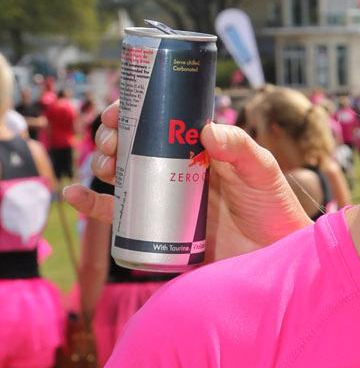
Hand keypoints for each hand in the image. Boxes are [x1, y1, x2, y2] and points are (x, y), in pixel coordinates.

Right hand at [62, 101, 311, 259]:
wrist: (277, 257)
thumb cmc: (274, 208)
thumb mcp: (262, 171)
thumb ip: (242, 148)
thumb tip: (206, 130)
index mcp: (197, 148)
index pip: (157, 120)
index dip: (131, 111)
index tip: (116, 110)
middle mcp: (176, 170)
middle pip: (133, 146)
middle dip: (112, 138)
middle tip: (112, 143)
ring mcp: (166, 200)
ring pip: (122, 177)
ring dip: (102, 165)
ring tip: (105, 166)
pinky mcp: (158, 231)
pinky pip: (119, 217)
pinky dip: (92, 206)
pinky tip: (74, 195)